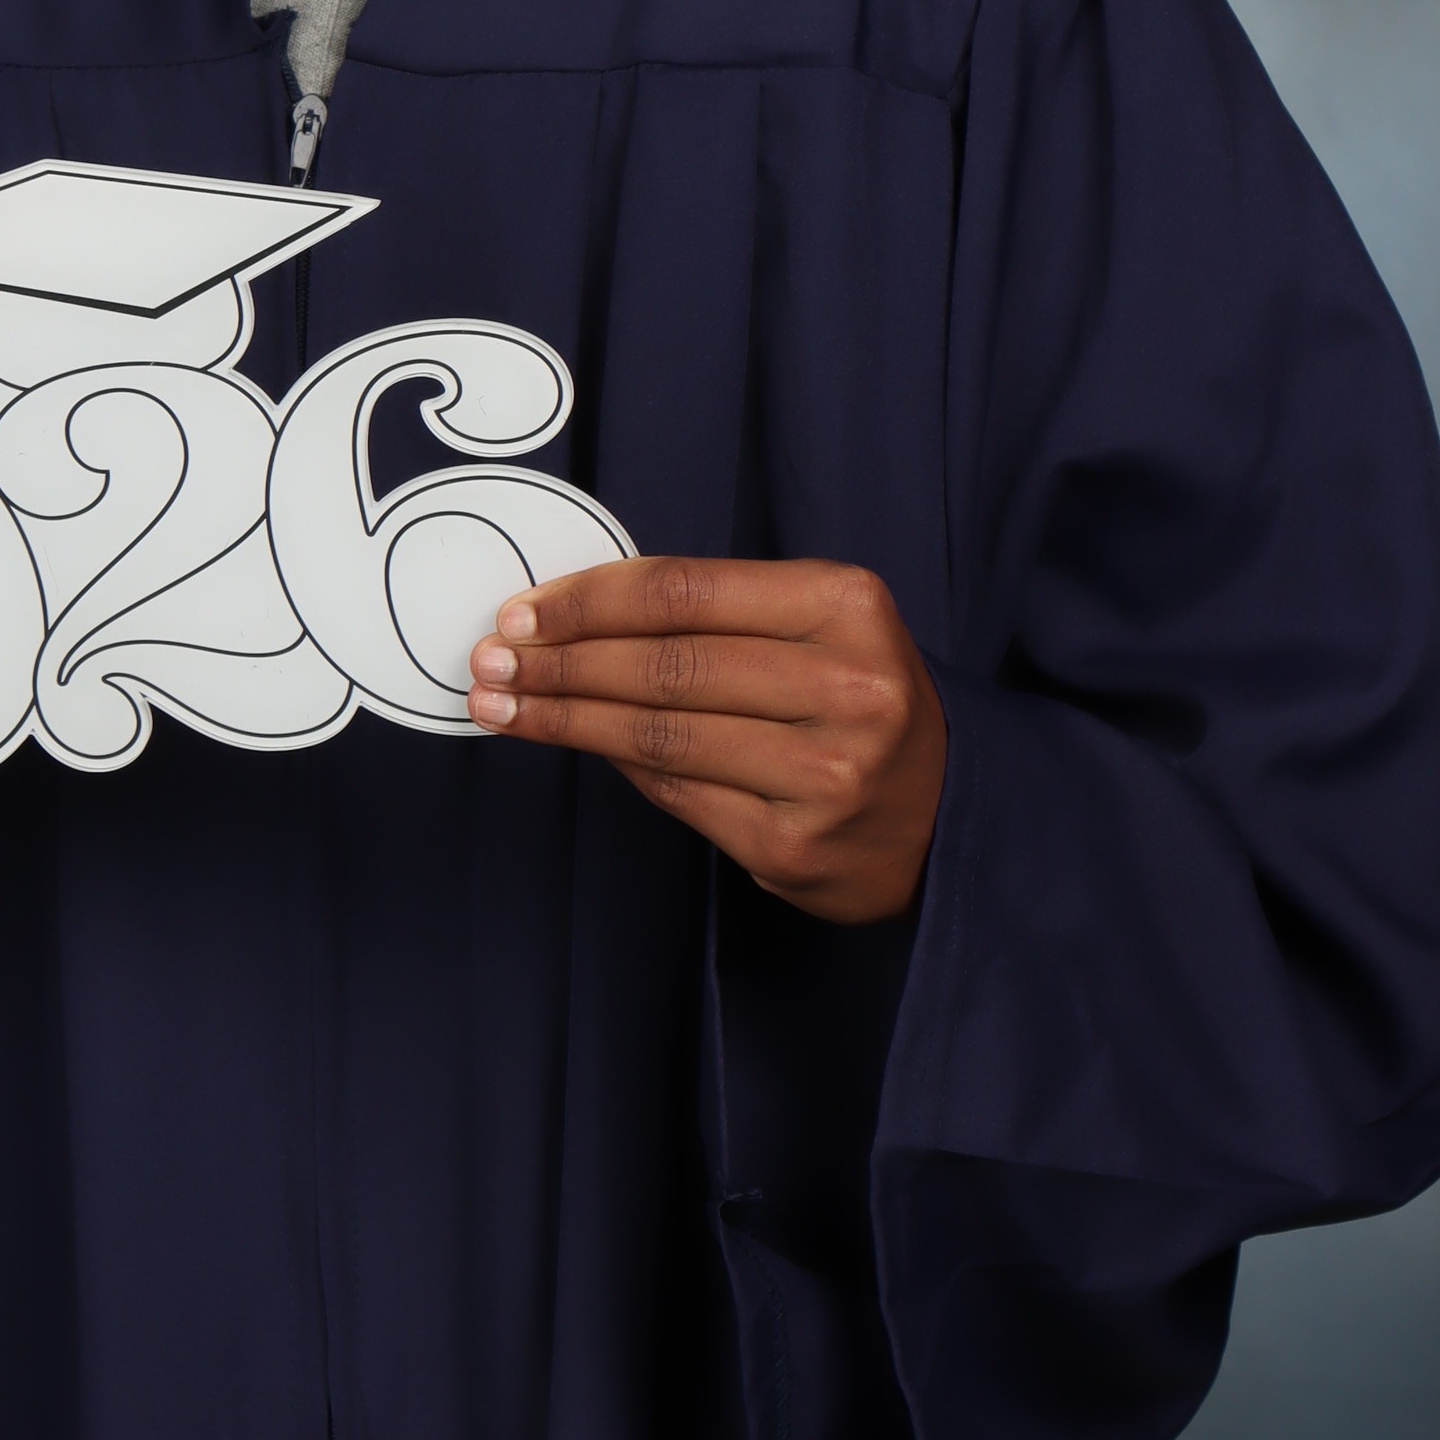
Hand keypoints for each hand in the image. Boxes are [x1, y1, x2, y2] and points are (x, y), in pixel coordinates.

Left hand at [466, 557, 946, 922]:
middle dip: (560, 662)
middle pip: (665, 666)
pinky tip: (572, 746)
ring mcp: (825, 776)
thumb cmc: (858, 700)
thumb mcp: (820, 626)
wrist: (950, 812)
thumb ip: (719, 612)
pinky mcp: (795, 847)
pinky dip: (616, 767)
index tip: (521, 610)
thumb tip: (572, 613)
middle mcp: (848, 689)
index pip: (686, 593)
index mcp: (849, 607)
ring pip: (660, 735)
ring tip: (501, 703)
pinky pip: (677, 796)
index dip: (588, 600)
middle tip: (489, 659)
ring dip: (565, 718)